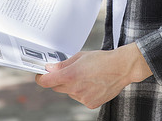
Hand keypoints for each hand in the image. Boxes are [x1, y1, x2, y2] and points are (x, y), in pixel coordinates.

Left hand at [35, 44, 151, 108]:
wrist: (122, 68)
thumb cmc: (102, 59)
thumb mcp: (80, 56)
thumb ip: (63, 64)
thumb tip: (49, 68)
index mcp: (70, 75)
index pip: (46, 81)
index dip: (40, 78)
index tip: (40, 75)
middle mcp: (75, 89)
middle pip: (57, 87)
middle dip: (59, 80)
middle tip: (68, 71)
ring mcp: (82, 98)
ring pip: (69, 93)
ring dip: (72, 86)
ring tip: (87, 76)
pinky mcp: (90, 104)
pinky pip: (80, 98)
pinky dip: (83, 92)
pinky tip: (93, 84)